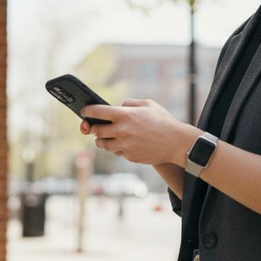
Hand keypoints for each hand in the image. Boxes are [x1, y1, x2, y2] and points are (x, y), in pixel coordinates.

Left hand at [80, 99, 198, 165]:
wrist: (176, 143)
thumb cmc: (163, 121)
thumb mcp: (148, 104)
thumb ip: (129, 103)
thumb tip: (118, 106)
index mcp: (124, 115)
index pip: (97, 112)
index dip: (87, 110)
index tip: (84, 111)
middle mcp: (121, 130)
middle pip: (95, 131)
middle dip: (93, 128)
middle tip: (94, 126)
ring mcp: (124, 145)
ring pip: (103, 144)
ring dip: (102, 140)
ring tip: (108, 136)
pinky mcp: (129, 156)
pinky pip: (116, 152)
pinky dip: (117, 148)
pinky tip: (125, 143)